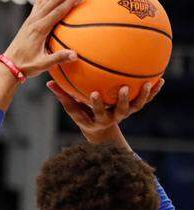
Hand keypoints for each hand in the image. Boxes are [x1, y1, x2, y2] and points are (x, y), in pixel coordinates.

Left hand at [0, 0, 86, 76]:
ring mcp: (31, 19)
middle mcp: (35, 21)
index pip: (58, 11)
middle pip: (54, 0)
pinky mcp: (29, 21)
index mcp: (39, 29)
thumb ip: (58, 59)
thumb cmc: (26, 66)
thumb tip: (75, 55)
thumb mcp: (42, 65)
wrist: (8, 66)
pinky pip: (40, 3)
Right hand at [47, 79, 164, 145]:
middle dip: (121, 101)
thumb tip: (48, 81)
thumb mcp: (73, 109)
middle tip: (122, 89)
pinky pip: (146, 100)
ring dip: (143, 96)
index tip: (94, 93)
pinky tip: (161, 80)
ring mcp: (126, 113)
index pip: (97, 112)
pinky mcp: (134, 108)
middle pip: (120, 111)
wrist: (101, 129)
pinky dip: (154, 92)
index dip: (96, 104)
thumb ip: (63, 96)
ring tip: (149, 83)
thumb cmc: (84, 115)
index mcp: (99, 118)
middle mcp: (114, 117)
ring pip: (137, 106)